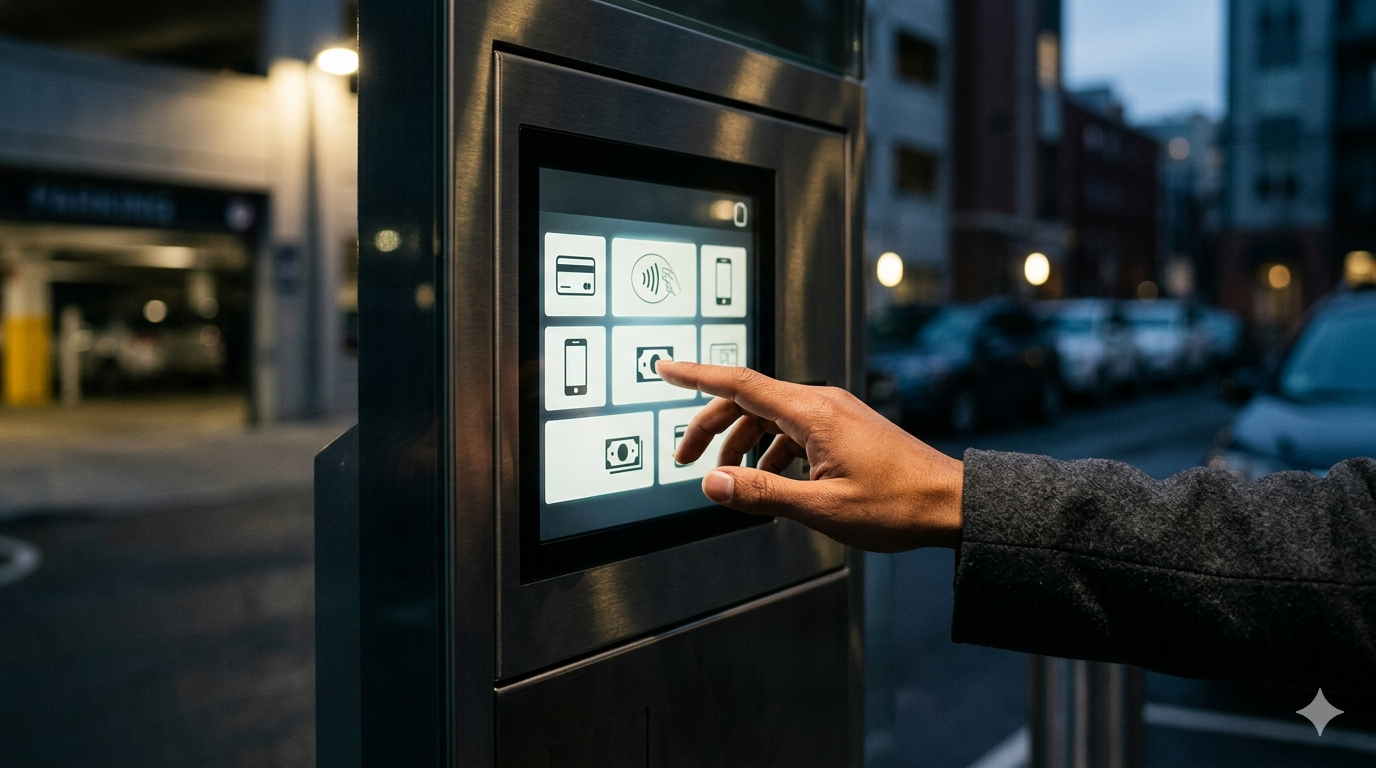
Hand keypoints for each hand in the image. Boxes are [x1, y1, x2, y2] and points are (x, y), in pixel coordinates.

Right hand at [655, 361, 963, 551]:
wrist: (950, 504)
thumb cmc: (897, 505)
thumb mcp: (821, 508)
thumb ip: (761, 494)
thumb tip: (712, 483)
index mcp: (812, 412)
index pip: (739, 382)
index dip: (695, 377)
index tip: (663, 369)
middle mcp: (821, 403)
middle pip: (747, 401)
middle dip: (711, 427)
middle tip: (685, 459)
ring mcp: (834, 414)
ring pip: (769, 417)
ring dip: (742, 445)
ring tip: (732, 482)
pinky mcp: (843, 428)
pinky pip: (792, 430)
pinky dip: (771, 452)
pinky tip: (772, 484)